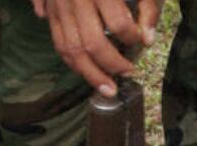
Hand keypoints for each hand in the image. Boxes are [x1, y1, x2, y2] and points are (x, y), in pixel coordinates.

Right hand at [41, 0, 161, 96]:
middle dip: (112, 65)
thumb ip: (148, 6)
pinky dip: (72, 61)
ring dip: (90, 73)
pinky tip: (88, 71)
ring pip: (69, 49)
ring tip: (107, 87)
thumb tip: (147, 41)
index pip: (118, 24)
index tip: (140, 42)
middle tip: (128, 73)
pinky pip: (57, 42)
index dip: (133, 38)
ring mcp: (57, 4)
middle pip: (92, 43)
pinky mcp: (49, 8)